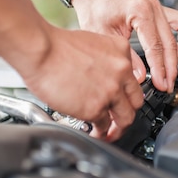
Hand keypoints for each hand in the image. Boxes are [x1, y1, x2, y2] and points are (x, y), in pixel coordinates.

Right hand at [20, 27, 143, 140]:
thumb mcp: (93, 43)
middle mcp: (122, 71)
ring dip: (117, 129)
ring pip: (125, 118)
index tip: (123, 101)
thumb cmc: (55, 46)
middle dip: (127, 114)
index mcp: (121, 51)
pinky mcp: (96, 108)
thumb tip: (102, 76)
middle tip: (119, 121)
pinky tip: (93, 133)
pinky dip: (99, 133)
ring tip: (109, 134)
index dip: (128, 94)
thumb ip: (105, 61)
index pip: (134, 78)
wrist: (41, 50)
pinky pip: (103, 126)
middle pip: (136, 101)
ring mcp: (111, 91)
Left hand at [72, 0, 177, 92]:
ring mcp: (158, 6)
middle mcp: (152, 7)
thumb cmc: (95, 10)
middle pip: (170, 43)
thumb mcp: (106, 37)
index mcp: (139, 12)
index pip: (156, 47)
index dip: (160, 69)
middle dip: (170, 67)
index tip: (161, 84)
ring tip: (172, 70)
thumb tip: (140, 76)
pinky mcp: (159, 9)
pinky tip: (175, 52)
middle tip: (167, 84)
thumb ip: (126, 58)